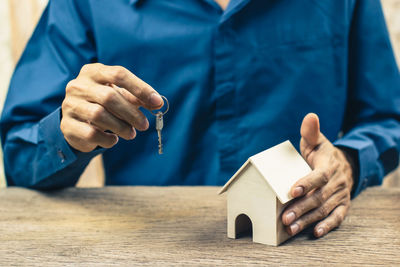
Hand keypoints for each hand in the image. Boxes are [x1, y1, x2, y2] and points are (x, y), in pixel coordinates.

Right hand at [61, 63, 163, 151]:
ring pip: (99, 115)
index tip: (157, 102)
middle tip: (144, 125)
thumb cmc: (103, 104)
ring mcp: (70, 105)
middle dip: (131, 113)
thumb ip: (137, 98)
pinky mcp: (67, 125)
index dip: (140, 88)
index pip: (118, 74)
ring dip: (121, 127)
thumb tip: (157, 102)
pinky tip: (114, 140)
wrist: (76, 121)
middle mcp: (78, 85)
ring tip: (131, 134)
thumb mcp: (119, 96)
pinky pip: (91, 133)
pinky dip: (107, 139)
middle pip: (109, 97)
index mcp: (93, 72)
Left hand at [281, 113, 354, 237]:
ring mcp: (340, 195)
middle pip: (318, 197)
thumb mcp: (317, 141)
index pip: (319, 176)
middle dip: (301, 208)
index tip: (292, 191)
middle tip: (284, 218)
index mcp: (329, 165)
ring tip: (291, 228)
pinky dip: (327, 226)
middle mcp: (337, 182)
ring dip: (307, 220)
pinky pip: (337, 217)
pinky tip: (315, 233)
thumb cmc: (323, 154)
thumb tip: (310, 116)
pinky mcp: (343, 205)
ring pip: (324, 210)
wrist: (346, 165)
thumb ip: (311, 132)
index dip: (306, 183)